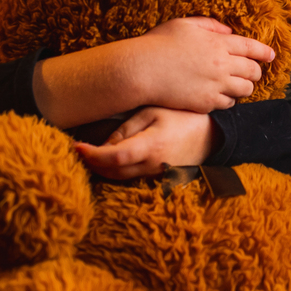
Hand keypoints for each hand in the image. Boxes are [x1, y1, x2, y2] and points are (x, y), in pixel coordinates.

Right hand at [33, 17, 274, 126]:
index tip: (271, 56)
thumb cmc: (158, 44)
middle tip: (252, 73)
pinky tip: (220, 95)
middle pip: (253, 71)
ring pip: (245, 90)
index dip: (264, 52)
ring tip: (236, 85)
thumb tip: (228, 31)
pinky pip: (228, 104)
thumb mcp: (183, 25)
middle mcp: (222, 65)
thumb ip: (209, 26)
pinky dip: (228, 100)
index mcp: (218, 43)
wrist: (142, 71)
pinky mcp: (207, 103)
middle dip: (255, 72)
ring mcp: (216, 86)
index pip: (251, 48)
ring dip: (244, 87)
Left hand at [74, 107, 217, 178]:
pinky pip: (133, 178)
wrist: (214, 135)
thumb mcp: (154, 112)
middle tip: (79, 150)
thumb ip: (128, 128)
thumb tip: (105, 145)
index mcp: (151, 147)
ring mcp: (157, 175)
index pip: (113, 157)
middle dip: (92, 163)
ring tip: (90, 155)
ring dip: (103, 169)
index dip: (92, 155)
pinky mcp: (160, 178)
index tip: (76, 146)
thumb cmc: (184, 117)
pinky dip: (118, 171)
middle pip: (113, 172)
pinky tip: (111, 159)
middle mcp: (153, 166)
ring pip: (121, 178)